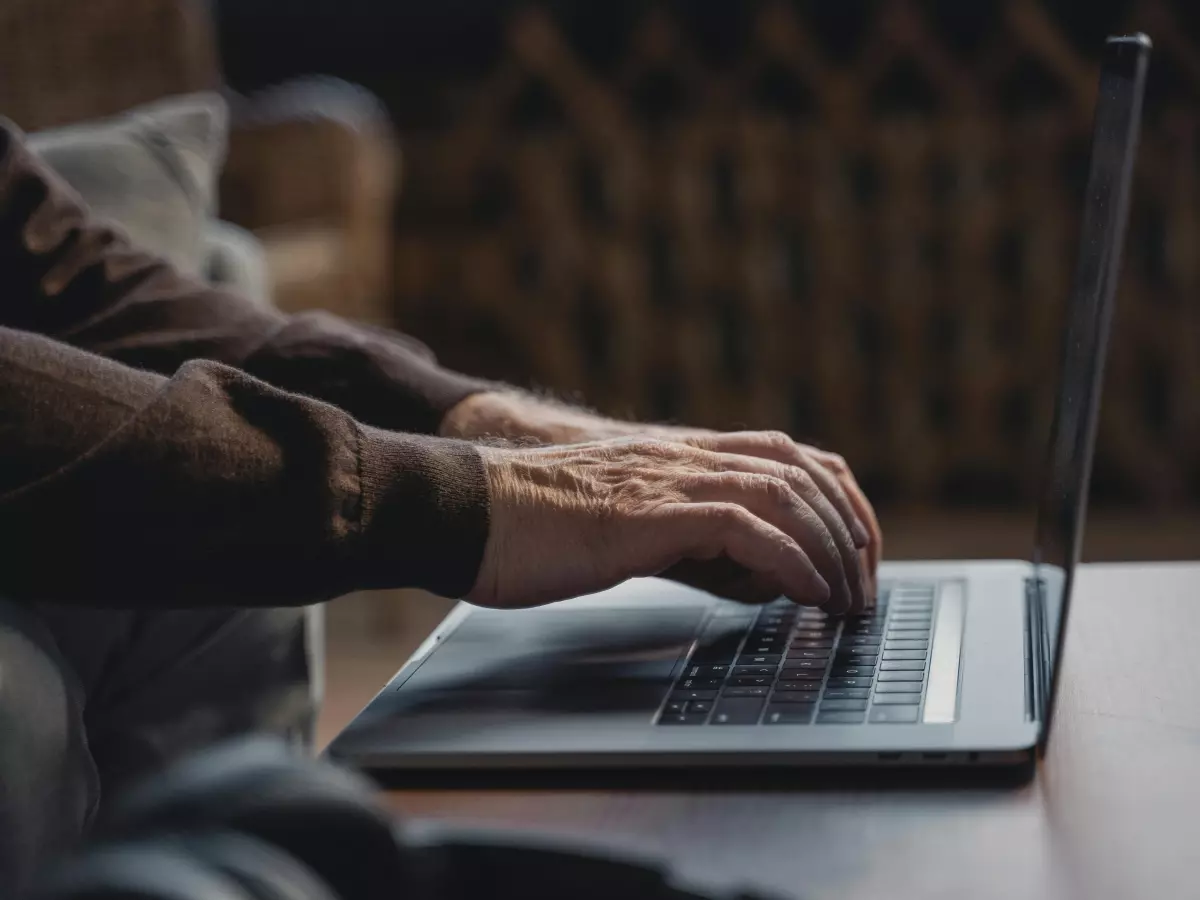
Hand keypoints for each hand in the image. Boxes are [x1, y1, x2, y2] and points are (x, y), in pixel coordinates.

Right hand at [469, 438, 868, 613]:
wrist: (466, 510)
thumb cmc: (533, 527)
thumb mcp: (629, 525)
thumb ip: (691, 539)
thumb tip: (756, 575)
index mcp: (680, 457)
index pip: (790, 455)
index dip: (839, 498)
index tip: (858, 550)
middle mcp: (682, 458)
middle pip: (802, 470)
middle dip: (850, 529)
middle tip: (864, 587)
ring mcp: (664, 481)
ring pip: (783, 493)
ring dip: (829, 549)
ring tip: (844, 599)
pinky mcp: (644, 514)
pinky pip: (741, 527)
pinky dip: (788, 560)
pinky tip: (804, 593)